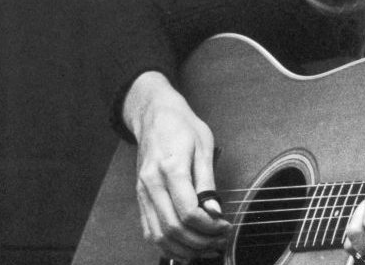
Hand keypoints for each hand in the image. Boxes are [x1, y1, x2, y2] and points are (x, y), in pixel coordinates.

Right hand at [123, 71, 229, 260]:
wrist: (154, 116)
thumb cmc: (181, 127)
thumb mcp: (204, 146)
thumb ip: (208, 182)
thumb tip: (214, 211)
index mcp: (170, 168)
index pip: (188, 211)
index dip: (209, 226)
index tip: (225, 226)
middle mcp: (151, 183)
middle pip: (173, 227)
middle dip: (199, 242)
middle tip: (219, 242)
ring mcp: (142, 192)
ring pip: (158, 235)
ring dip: (183, 249)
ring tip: (205, 249)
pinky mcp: (140, 197)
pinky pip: (149, 230)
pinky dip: (167, 245)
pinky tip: (185, 247)